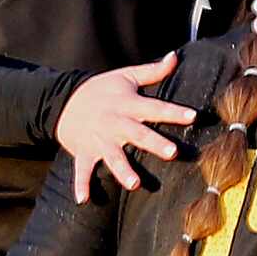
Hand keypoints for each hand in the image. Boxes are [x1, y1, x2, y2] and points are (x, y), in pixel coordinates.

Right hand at [55, 53, 195, 199]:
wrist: (63, 100)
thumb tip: (175, 56)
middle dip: (154, 143)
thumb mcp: (126, 76)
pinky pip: (82, 170)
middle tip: (172, 152)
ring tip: (135, 184)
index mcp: (127, 105)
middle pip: (137, 134)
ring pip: (113, 156)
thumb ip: (152, 71)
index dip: (173, 111)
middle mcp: (115, 123)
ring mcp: (99, 139)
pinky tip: (83, 199)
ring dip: (123, 170)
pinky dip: (81, 184)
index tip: (193, 116)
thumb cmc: (101, 89)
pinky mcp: (84, 152)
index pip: (155, 108)